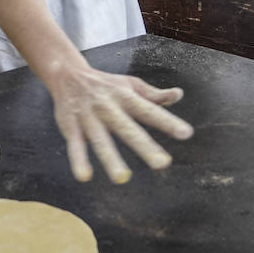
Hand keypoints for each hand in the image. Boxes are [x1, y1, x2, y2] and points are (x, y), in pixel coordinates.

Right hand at [44, 61, 193, 183]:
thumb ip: (153, 95)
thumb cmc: (106, 84)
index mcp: (126, 97)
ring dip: (111, 159)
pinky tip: (84, 176)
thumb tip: (178, 95)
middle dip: (144, 146)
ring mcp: (89, 118)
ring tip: (123, 178)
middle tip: (162, 163)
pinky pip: (75, 146)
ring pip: (101, 141)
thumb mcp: (129, 84)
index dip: (167, 121)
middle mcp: (108, 107)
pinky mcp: (71, 127)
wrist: (68, 74)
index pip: (149, 110)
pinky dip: (78, 161)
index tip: (185, 134)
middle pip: (128, 129)